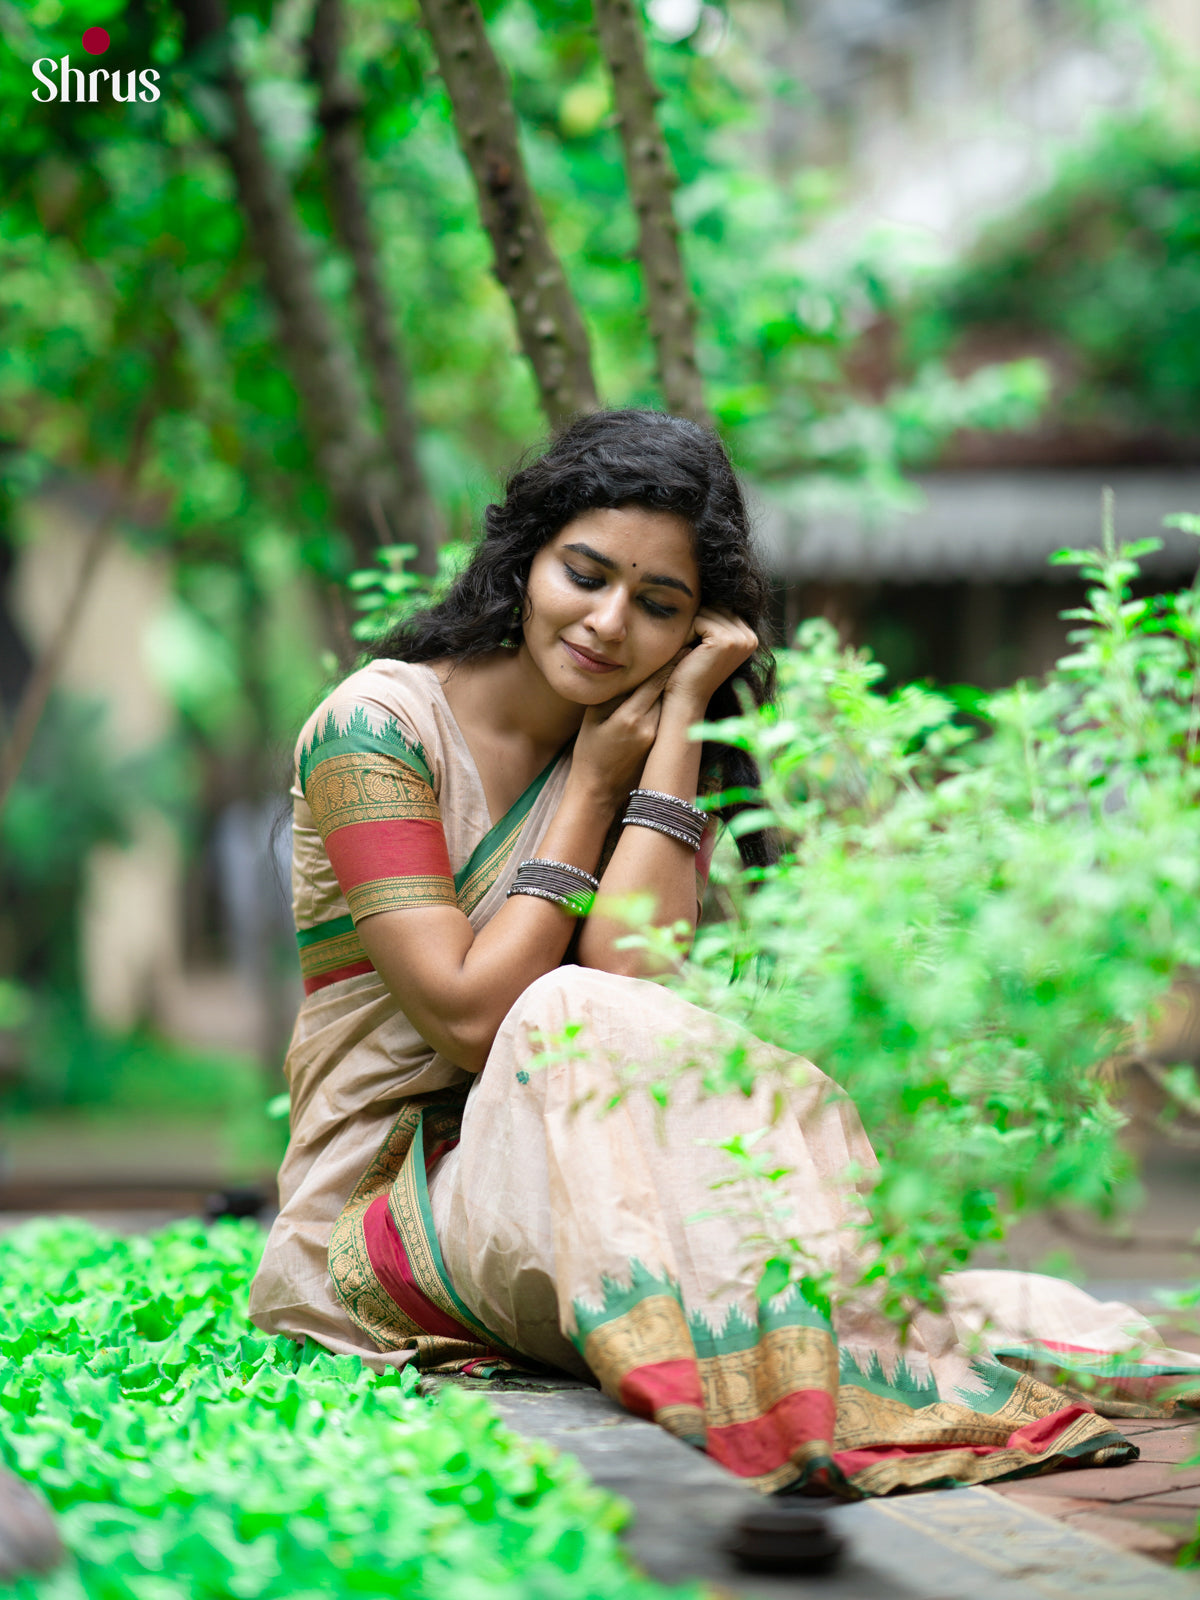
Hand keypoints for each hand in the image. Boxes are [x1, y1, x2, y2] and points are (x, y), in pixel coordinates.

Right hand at [570, 656, 680, 805]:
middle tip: (690, 644)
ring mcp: (658, 737)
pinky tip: (674, 690)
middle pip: (668, 689)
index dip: (670, 661)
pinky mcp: (661, 744)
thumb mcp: (592, 719)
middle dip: (677, 668)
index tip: (682, 642)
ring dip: (676, 684)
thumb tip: (629, 670)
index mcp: (630, 717)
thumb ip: (612, 694)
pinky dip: (670, 701)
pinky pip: (667, 715)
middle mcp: (650, 726)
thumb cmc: (589, 751)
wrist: (599, 789)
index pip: (656, 681)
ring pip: (670, 702)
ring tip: (687, 661)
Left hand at [661, 607, 757, 716]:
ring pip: (706, 612)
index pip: (721, 608)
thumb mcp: (708, 642)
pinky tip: (688, 653)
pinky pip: (699, 620)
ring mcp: (740, 638)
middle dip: (696, 622)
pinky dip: (687, 634)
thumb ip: (716, 621)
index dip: (702, 621)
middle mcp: (750, 637)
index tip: (698, 647)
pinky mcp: (726, 640)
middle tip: (691, 649)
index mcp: (749, 636)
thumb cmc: (691, 671)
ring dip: (690, 628)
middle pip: (714, 607)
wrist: (686, 698)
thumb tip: (708, 589)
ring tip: (690, 651)